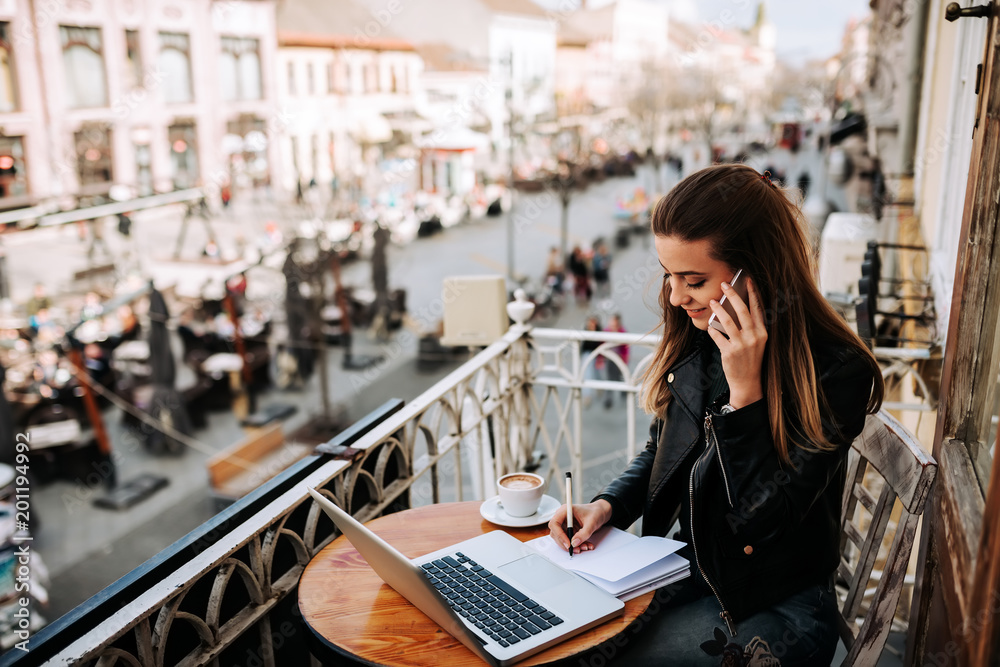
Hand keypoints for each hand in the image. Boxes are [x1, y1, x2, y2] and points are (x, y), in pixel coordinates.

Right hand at [547, 499, 611, 553]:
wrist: (600, 513)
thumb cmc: (595, 513)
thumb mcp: (592, 523)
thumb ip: (584, 533)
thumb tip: (574, 543)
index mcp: (565, 510)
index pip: (555, 523)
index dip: (559, 535)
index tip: (568, 544)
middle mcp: (562, 517)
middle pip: (555, 533)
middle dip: (565, 543)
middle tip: (576, 549)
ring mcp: (565, 524)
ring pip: (561, 539)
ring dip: (571, 546)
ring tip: (584, 547)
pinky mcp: (568, 530)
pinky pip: (568, 540)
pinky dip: (576, 545)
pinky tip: (585, 545)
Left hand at [706, 276, 766, 408]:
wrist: (748, 383)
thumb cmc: (750, 360)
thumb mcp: (756, 342)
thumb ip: (749, 327)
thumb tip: (734, 307)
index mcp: (762, 332)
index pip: (757, 308)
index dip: (752, 293)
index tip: (747, 280)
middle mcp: (754, 337)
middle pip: (742, 311)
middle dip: (733, 295)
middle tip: (724, 284)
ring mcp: (742, 345)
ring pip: (728, 321)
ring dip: (718, 309)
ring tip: (712, 301)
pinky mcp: (729, 352)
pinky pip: (717, 335)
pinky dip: (712, 329)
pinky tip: (709, 324)